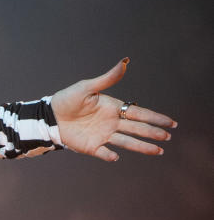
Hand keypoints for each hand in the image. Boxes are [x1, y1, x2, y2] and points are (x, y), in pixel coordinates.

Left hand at [50, 58, 176, 161]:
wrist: (48, 116)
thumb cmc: (67, 100)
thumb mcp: (86, 87)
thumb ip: (107, 79)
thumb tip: (124, 62)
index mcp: (113, 108)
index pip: (139, 114)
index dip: (155, 118)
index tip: (171, 123)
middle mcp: (112, 123)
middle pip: (137, 129)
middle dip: (153, 132)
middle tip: (168, 136)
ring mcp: (103, 136)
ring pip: (127, 142)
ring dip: (142, 147)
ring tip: (159, 151)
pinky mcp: (91, 146)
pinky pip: (103, 153)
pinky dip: (109, 156)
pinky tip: (116, 157)